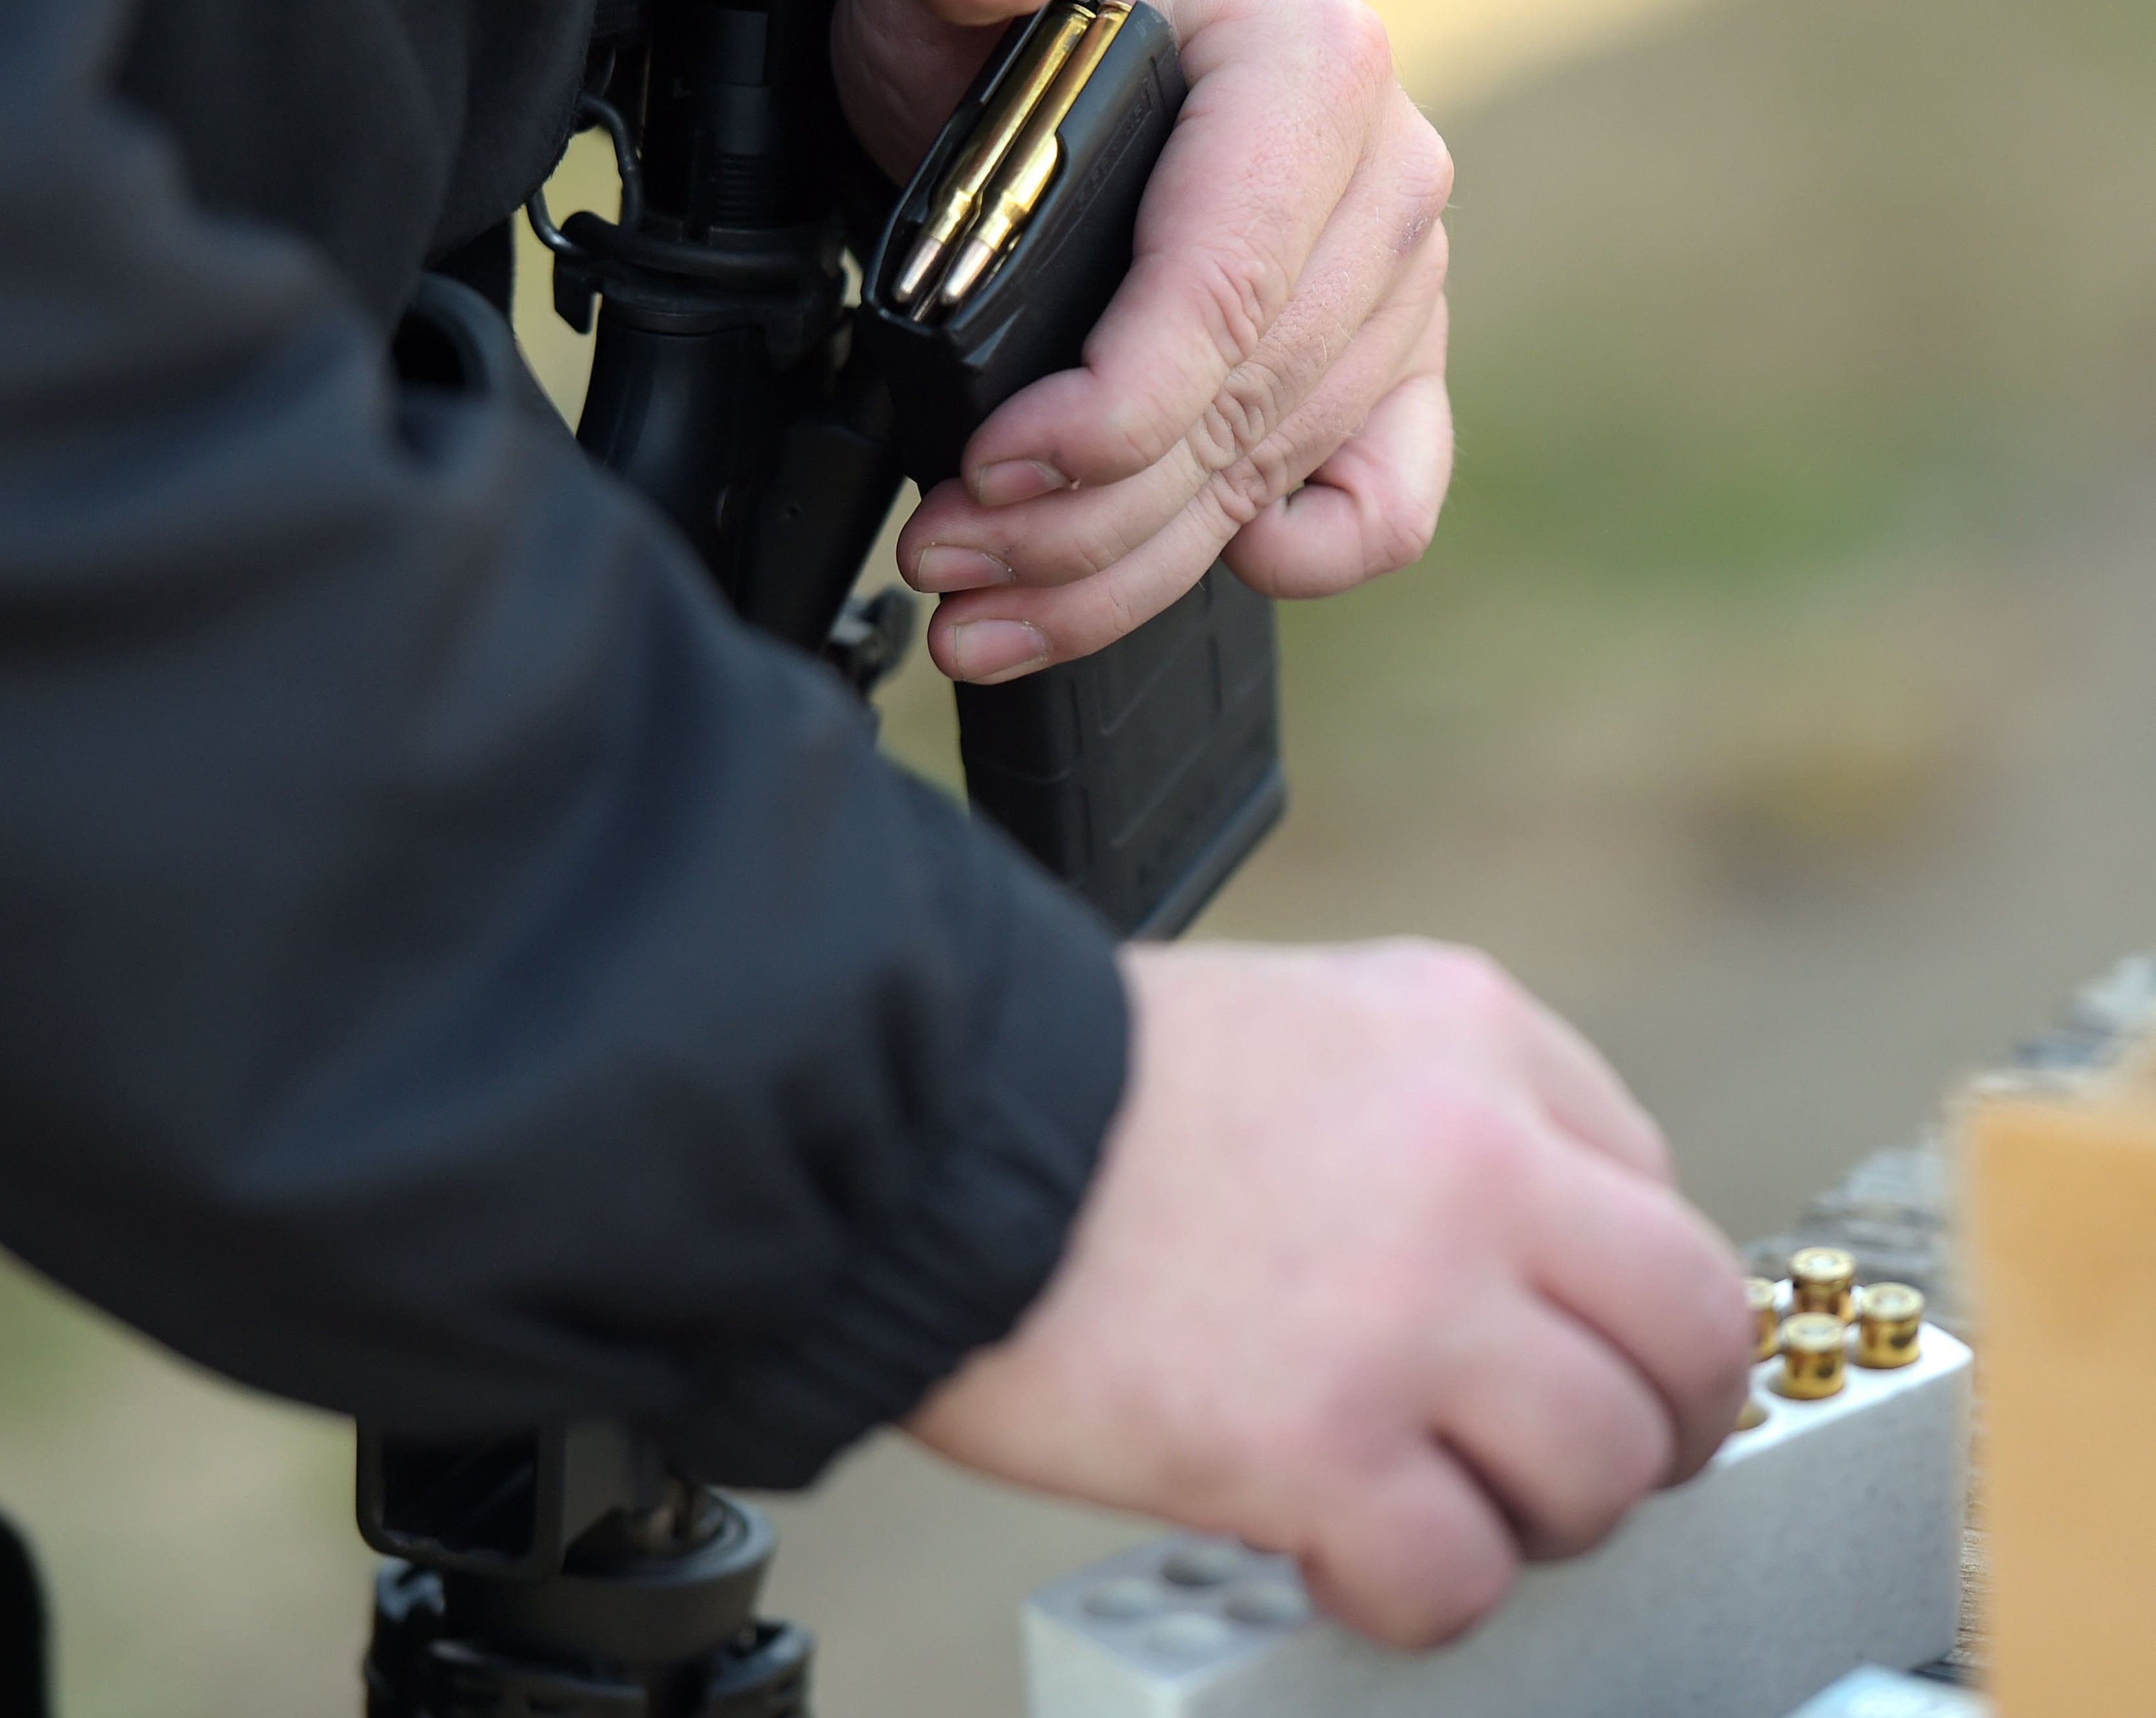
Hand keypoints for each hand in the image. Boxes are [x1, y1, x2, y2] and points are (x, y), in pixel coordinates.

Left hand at [832, 0, 1454, 683]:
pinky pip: (1389, 501)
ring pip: (1276, 476)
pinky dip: (1302, 557)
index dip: (1108, 408)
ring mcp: (1400, 286)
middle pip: (1242, 406)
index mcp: (1311, 66)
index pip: (1225, 285)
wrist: (1080, 57)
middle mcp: (1385, 181)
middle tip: (940, 554)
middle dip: (1080, 516)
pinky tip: (1191, 570)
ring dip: (1123, 570)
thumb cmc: (1017, 8)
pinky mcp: (1394, 367)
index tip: (986, 466)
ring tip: (980, 611)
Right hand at [905, 941, 1751, 1648]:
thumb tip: (1523, 1257)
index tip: (1573, 1351)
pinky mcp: (1320, 1443)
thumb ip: (1429, 1107)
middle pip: (1687, 1333)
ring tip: (1422, 1502)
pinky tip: (1336, 1552)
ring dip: (1526, 1515)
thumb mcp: (1294, 1015)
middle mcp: (1474, 1159)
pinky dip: (1414, 1593)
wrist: (921, 1123)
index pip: (1652, 1193)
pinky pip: (1459, 1576)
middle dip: (1657, 1423)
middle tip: (1575, 1464)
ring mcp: (1408, 1308)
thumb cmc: (1071, 1079)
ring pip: (1601, 1470)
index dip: (1619, 1302)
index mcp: (1466, 1033)